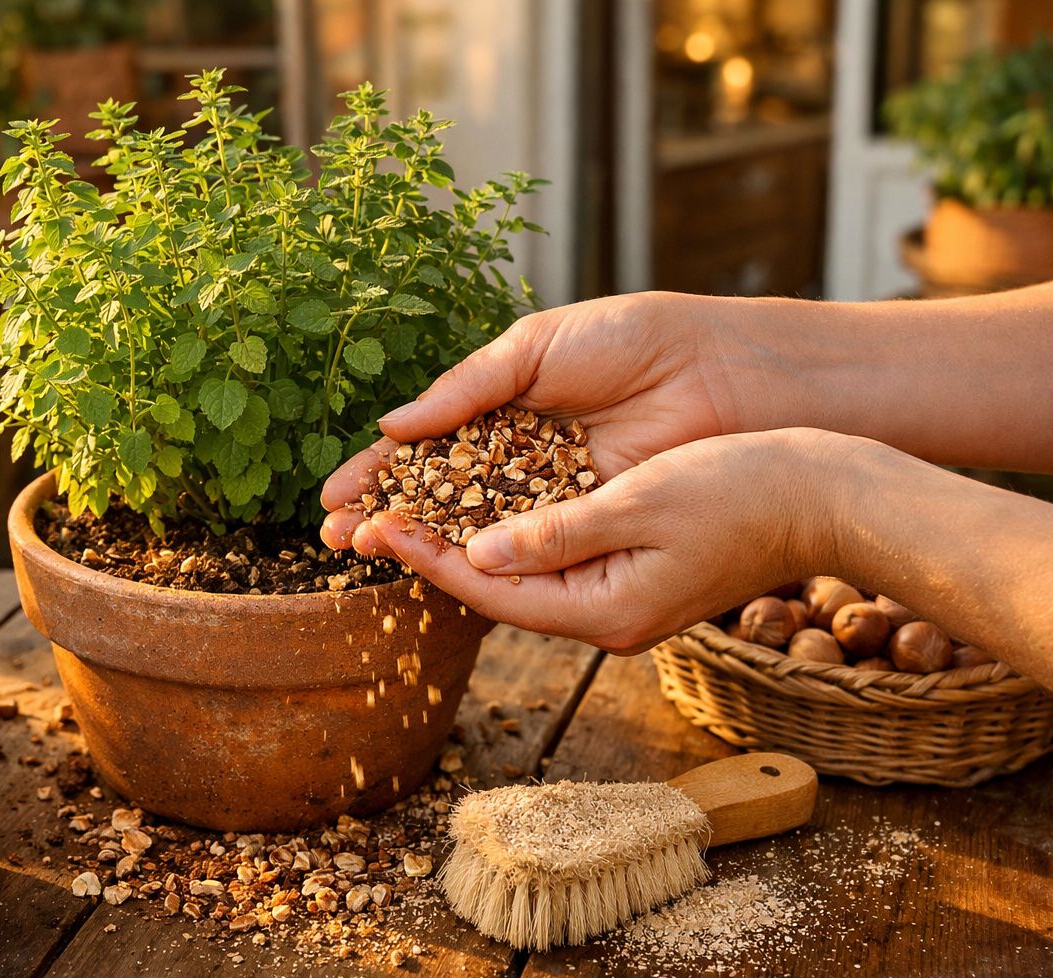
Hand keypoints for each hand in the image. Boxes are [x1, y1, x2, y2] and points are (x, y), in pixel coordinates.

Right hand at [321, 290, 771, 548]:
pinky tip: (436, 561)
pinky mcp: (585, 522)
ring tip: (366, 550)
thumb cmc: (632, 341)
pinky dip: (480, 553)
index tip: (331, 499)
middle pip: (438, 494)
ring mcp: (551, 494)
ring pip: (472, 524)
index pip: (426, 448)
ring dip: (419, 539)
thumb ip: (465, 389)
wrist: (720, 371)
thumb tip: (393, 427)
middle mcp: (520, 457)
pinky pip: (525, 543)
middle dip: (385, 514)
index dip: (378, 472)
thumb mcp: (536, 349)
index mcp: (502, 407)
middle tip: (334, 538)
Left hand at [334, 429, 853, 652]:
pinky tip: (470, 499)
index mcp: (606, 612)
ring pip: (518, 569)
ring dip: (460, 537)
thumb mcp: (641, 503)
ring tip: (400, 506)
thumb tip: (478, 553)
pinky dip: (506, 528)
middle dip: (429, 551)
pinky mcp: (630, 570)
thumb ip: (557, 532)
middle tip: (364, 520)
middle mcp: (606, 616)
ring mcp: (619, 597)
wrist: (825, 497)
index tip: (375, 526)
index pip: (493, 589)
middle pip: (496, 586)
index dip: (429, 556)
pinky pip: (550, 553)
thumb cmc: (744, 492)